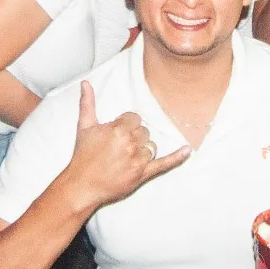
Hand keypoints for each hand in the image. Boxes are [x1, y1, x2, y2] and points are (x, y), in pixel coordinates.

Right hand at [65, 81, 189, 208]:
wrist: (82, 184)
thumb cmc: (83, 157)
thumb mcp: (84, 126)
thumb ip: (87, 103)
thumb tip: (86, 84)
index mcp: (118, 130)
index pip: (134, 118)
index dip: (125, 125)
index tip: (116, 133)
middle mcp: (130, 143)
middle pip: (144, 131)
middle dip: (133, 137)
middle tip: (118, 146)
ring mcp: (138, 159)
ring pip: (151, 145)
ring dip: (142, 149)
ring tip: (125, 156)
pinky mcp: (143, 174)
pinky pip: (164, 163)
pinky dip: (177, 157)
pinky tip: (187, 151)